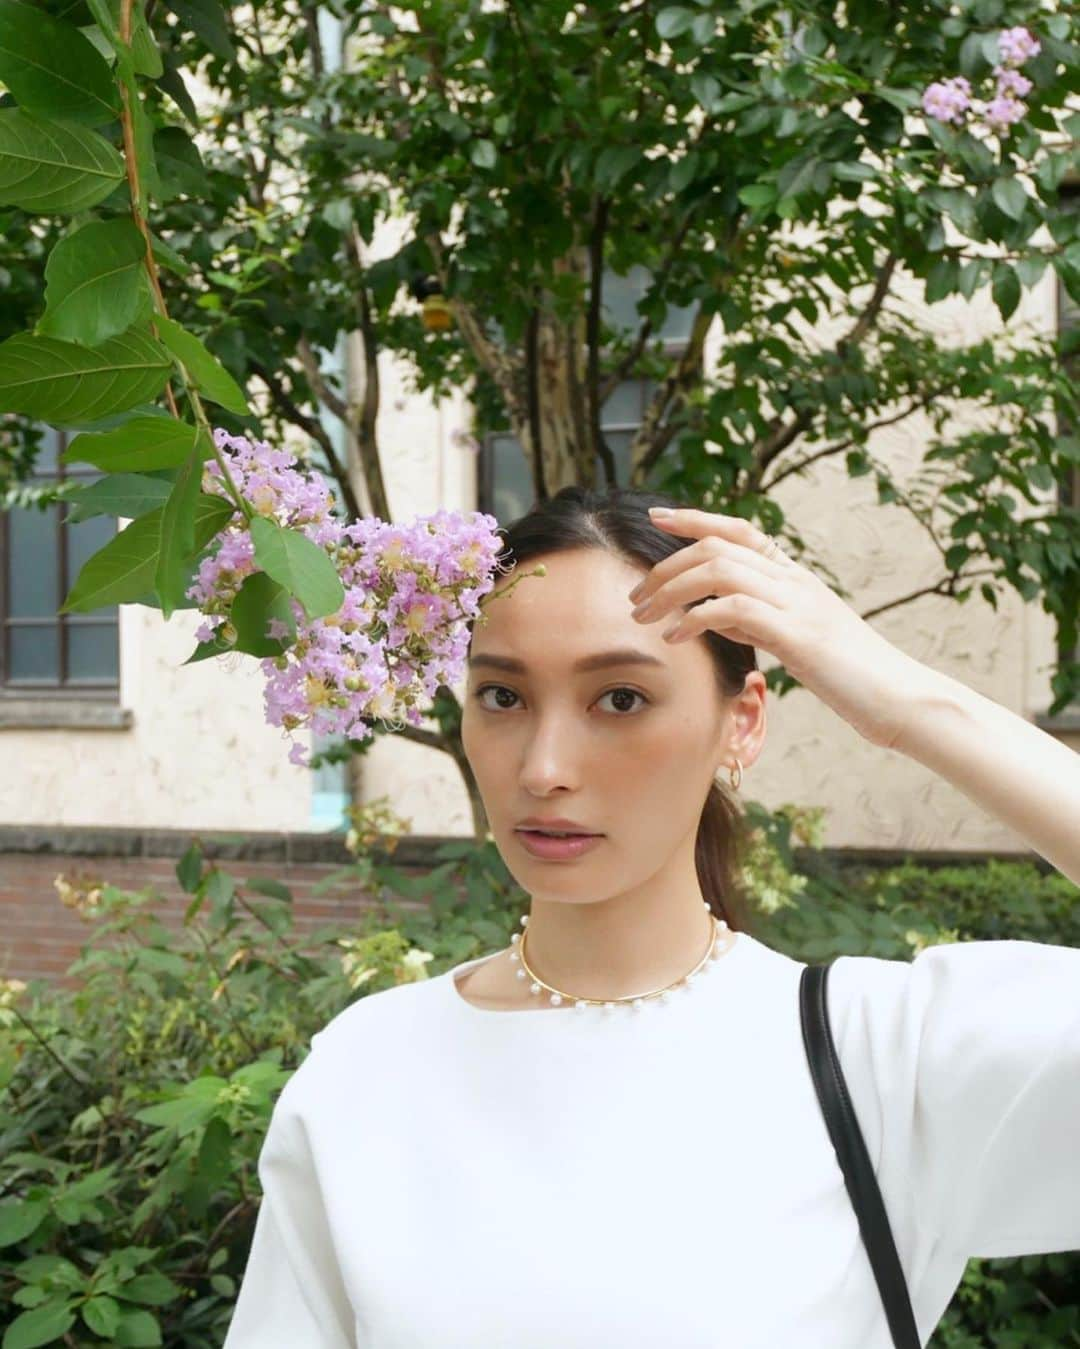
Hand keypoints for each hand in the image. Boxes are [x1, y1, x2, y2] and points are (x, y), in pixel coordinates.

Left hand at [628, 507, 932, 749]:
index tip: (657, 517)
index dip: (696, 519)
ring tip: (645, 617)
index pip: (740, 531)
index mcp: (797, 578)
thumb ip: (758, 621)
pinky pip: (734, 610)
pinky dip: (696, 619)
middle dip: (667, 567)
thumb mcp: (798, 641)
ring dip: (672, 590)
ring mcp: (798, 604)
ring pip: (720, 570)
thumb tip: (716, 615)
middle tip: (636, 597)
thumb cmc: (851, 677)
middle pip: (717, 547)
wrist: (901, 699)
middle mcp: (796, 581)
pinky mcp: (798, 635)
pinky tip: (676, 638)